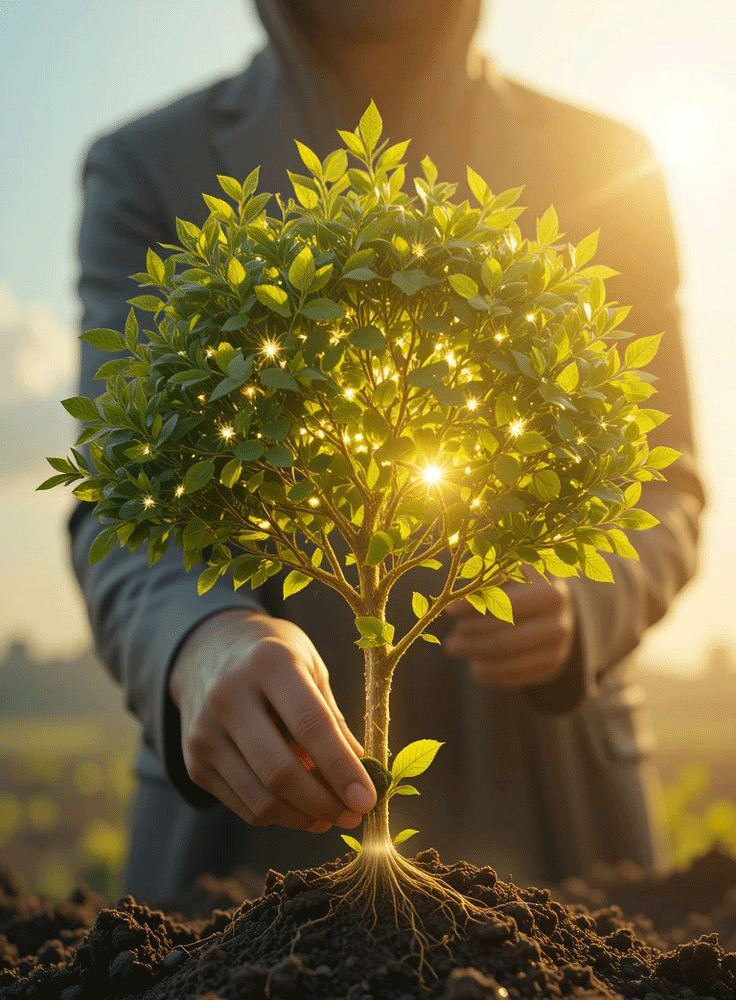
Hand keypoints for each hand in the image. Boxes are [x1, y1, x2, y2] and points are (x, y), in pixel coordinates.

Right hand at [168, 608, 375, 832]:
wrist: (208, 649)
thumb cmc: (274, 657)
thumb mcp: (310, 667)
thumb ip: (332, 718)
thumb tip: (360, 772)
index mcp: (268, 662)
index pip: (310, 725)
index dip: (342, 768)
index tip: (367, 799)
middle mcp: (229, 696)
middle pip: (280, 771)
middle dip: (323, 804)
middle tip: (352, 816)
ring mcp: (205, 732)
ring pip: (260, 799)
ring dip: (303, 818)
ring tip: (329, 815)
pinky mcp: (194, 762)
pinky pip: (243, 805)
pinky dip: (277, 815)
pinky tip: (298, 807)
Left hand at [442, 577, 575, 688]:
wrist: (553, 608)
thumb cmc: (522, 586)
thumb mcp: (509, 575)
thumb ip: (486, 584)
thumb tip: (454, 608)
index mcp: (550, 593)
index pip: (506, 603)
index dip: (475, 607)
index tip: (450, 610)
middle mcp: (560, 623)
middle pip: (507, 637)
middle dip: (473, 639)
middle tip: (450, 642)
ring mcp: (560, 648)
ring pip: (510, 659)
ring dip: (478, 657)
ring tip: (457, 651)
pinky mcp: (553, 667)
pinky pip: (518, 677)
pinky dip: (493, 674)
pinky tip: (476, 669)